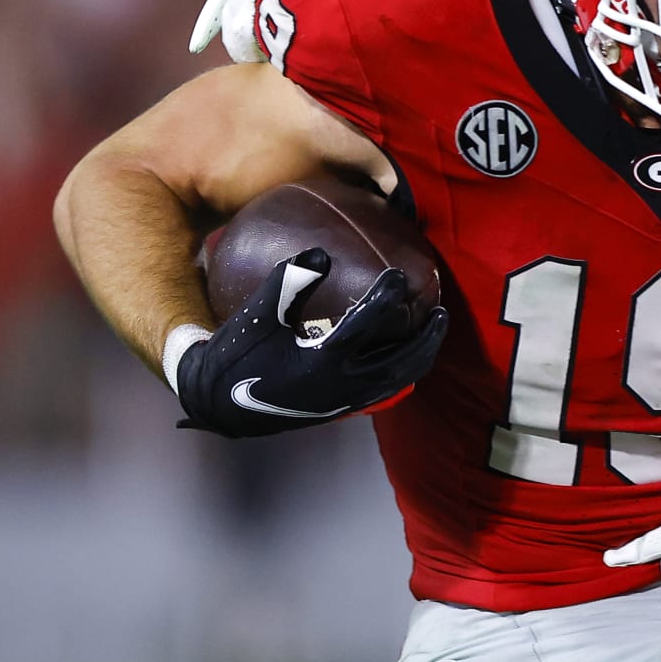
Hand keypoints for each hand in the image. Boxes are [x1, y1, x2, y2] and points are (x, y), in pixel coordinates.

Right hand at [173, 248, 447, 437]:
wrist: (219, 405)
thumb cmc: (236, 356)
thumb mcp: (257, 317)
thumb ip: (288, 283)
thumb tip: (321, 252)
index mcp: (319, 361)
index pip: (365, 325)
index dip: (385, 297)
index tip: (399, 275)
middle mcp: (339, 385)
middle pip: (400, 361)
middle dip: (425, 337)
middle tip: (441, 311)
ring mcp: (343, 401)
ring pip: (398, 380)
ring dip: (420, 355)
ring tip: (434, 330)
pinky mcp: (341, 409)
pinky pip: (385, 390)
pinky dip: (404, 371)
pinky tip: (407, 354)